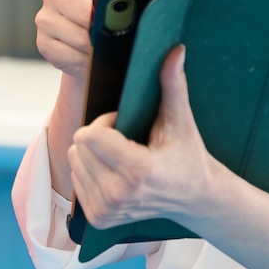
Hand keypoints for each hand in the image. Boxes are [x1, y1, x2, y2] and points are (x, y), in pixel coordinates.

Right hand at [34, 0, 112, 79]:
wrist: (92, 52)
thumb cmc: (104, 18)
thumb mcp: (118, 2)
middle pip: (80, 10)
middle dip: (96, 24)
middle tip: (103, 30)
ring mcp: (45, 18)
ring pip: (75, 34)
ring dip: (91, 45)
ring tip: (95, 44)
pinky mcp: (42, 42)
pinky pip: (67, 53)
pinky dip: (82, 59)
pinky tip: (84, 55)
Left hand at [67, 47, 221, 228]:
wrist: (195, 200)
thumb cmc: (187, 157)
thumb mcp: (181, 121)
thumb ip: (173, 84)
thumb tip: (175, 50)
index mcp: (137, 171)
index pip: (89, 136)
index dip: (105, 123)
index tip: (125, 125)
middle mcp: (119, 195)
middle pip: (77, 146)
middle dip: (96, 136)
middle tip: (125, 140)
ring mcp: (108, 210)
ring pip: (73, 161)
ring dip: (91, 153)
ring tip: (121, 156)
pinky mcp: (100, 219)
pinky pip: (75, 179)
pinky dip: (90, 170)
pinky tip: (115, 172)